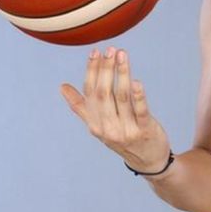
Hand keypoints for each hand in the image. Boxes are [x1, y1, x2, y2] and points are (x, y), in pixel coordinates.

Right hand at [60, 46, 171, 172]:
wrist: (147, 162)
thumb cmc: (122, 137)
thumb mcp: (100, 125)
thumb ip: (82, 107)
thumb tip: (62, 87)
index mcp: (95, 123)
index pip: (90, 93)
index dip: (91, 71)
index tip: (95, 51)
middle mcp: (107, 127)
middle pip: (104, 93)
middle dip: (106, 69)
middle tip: (110, 49)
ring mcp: (126, 130)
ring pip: (121, 97)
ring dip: (121, 74)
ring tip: (122, 54)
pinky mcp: (144, 129)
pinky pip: (140, 110)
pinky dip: (138, 96)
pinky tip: (137, 82)